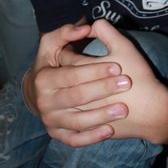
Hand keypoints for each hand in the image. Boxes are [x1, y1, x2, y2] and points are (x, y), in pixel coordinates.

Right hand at [24, 23, 130, 146]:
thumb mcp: (53, 45)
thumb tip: (85, 27)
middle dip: (103, 89)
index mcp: (43, 78)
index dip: (95, 70)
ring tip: (123, 108)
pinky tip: (109, 130)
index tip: (117, 66)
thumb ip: (66, 32)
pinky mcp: (57, 135)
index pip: (72, 74)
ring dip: (102, 115)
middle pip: (77, 96)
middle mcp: (43, 102)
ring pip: (78, 121)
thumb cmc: (54, 65)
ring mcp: (50, 120)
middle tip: (126, 84)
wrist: (42, 93)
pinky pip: (75, 139)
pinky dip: (92, 137)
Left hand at [67, 20, 167, 142]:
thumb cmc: (138, 78)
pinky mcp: (86, 130)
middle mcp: (74, 96)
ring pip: (65, 102)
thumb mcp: (124, 47)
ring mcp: (79, 116)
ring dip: (69, 92)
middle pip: (62, 81)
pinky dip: (75, 112)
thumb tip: (91, 24)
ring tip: (79, 84)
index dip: (67, 52)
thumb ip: (105, 31)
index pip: (64, 59)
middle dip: (67, 71)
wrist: (153, 112)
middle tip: (74, 64)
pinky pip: (72, 123)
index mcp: (81, 73)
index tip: (74, 49)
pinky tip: (83, 106)